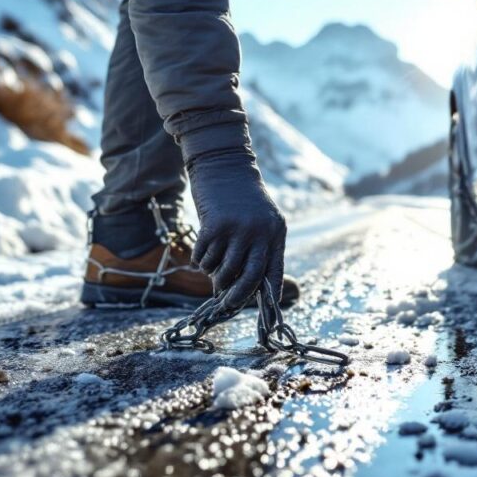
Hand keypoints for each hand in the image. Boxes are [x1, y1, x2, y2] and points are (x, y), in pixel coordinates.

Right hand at [188, 152, 286, 308]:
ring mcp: (238, 231)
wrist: (224, 164)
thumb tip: (242, 284)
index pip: (274, 274)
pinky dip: (200, 260)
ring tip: (211, 266)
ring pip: (223, 270)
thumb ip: (258, 247)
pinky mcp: (215, 226)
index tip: (263, 312)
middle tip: (225, 302)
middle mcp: (260, 234)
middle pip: (248, 279)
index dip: (268, 296)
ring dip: (214, 274)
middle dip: (235, 296)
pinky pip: (205, 257)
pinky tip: (201, 252)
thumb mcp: (261, 219)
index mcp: (276, 234)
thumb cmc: (241, 196)